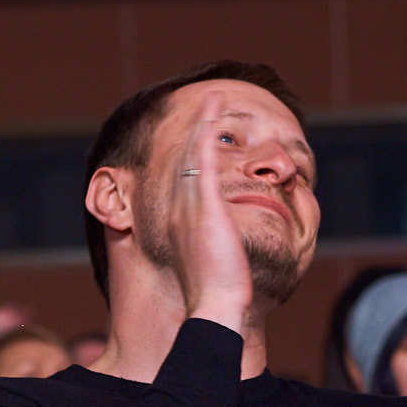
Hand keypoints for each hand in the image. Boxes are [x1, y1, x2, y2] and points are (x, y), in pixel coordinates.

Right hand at [168, 110, 253, 324]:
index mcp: (183, 226)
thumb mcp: (215, 268)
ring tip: (211, 98)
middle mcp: (180, 212)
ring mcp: (190, 208)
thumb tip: (227, 254)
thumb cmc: (219, 298)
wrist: (215, 309)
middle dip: (194, 131)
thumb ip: (217, 253)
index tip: (200, 139)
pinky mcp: (205, 206)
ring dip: (201, 123)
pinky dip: (206, 132)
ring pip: (192, 154)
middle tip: (204, 105)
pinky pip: (202, 160)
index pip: (186, 183)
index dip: (191, 157)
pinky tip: (213, 112)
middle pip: (184, 161)